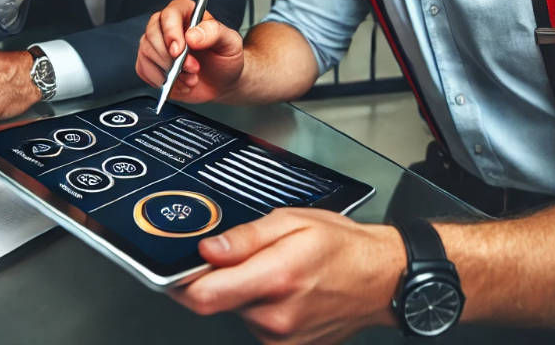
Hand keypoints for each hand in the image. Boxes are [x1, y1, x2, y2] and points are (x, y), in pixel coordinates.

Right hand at [136, 0, 243, 103]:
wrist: (223, 82)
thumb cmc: (225, 57)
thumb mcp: (230, 42)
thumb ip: (214, 33)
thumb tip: (191, 35)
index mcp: (187, 14)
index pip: (170, 14)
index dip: (171, 32)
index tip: (178, 50)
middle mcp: (168, 26)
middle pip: (152, 34)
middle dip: (171, 57)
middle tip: (192, 68)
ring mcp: (157, 45)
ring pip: (146, 52)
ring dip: (168, 71)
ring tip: (190, 78)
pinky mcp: (151, 64)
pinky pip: (143, 69)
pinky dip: (160, 81)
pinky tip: (178, 83)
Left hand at [171, 208, 404, 343]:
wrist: (379, 277)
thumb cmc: (341, 245)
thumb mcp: (292, 221)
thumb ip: (245, 237)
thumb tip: (207, 249)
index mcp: (274, 279)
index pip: (203, 295)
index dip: (181, 281)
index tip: (175, 266)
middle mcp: (274, 317)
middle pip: (217, 302)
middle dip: (219, 277)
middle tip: (243, 252)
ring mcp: (280, 337)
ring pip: (236, 311)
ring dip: (241, 290)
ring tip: (272, 266)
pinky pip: (255, 322)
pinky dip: (258, 303)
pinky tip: (282, 286)